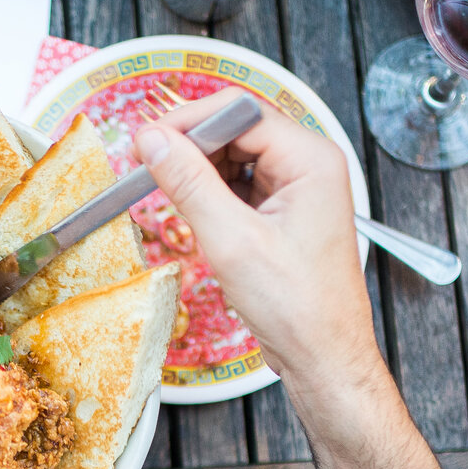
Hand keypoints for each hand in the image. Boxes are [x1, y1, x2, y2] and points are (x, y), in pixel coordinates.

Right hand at [134, 88, 382, 400]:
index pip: (239, 113)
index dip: (187, 123)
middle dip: (190, 148)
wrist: (322, 356)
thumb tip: (152, 141)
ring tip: (169, 198)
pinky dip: (210, 195)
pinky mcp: (283, 212)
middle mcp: (309, 166)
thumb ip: (188, 183)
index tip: (145, 141)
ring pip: (233, 158)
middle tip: (146, 168)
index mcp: (311, 159)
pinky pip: (238, 185)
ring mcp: (297, 189)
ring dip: (197, 173)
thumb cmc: (298, 308)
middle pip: (235, 130)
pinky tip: (193, 215)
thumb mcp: (232, 241)